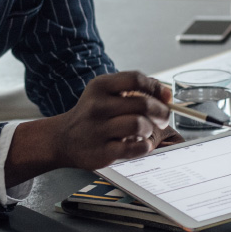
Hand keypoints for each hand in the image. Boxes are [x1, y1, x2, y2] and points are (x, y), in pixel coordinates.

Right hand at [5, 71, 171, 186]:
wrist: (62, 139)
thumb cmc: (93, 113)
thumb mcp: (107, 93)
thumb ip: (136, 89)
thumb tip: (168, 94)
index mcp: (100, 86)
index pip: (136, 79)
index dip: (156, 88)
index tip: (165, 97)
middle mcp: (98, 106)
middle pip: (143, 103)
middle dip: (161, 111)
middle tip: (163, 118)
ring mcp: (98, 129)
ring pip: (139, 125)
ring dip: (150, 129)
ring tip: (146, 131)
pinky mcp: (101, 152)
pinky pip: (134, 148)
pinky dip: (144, 146)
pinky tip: (141, 144)